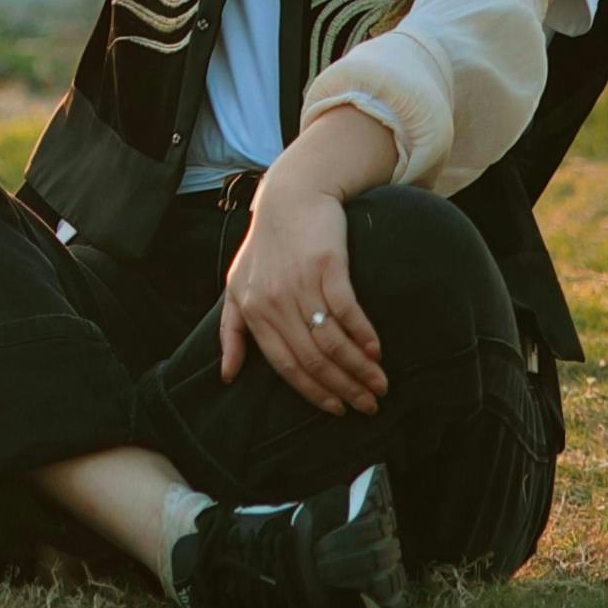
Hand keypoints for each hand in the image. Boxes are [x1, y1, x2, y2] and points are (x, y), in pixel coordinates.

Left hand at [217, 180, 387, 416]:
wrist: (291, 197)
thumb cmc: (265, 246)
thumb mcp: (236, 287)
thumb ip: (231, 332)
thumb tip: (226, 375)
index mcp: (253, 311)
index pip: (285, 366)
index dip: (313, 392)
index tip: (336, 410)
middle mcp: (275, 301)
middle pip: (312, 359)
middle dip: (344, 388)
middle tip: (369, 405)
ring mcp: (301, 283)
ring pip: (331, 341)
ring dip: (360, 369)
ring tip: (380, 385)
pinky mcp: (327, 266)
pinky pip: (347, 311)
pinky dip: (364, 335)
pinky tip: (377, 352)